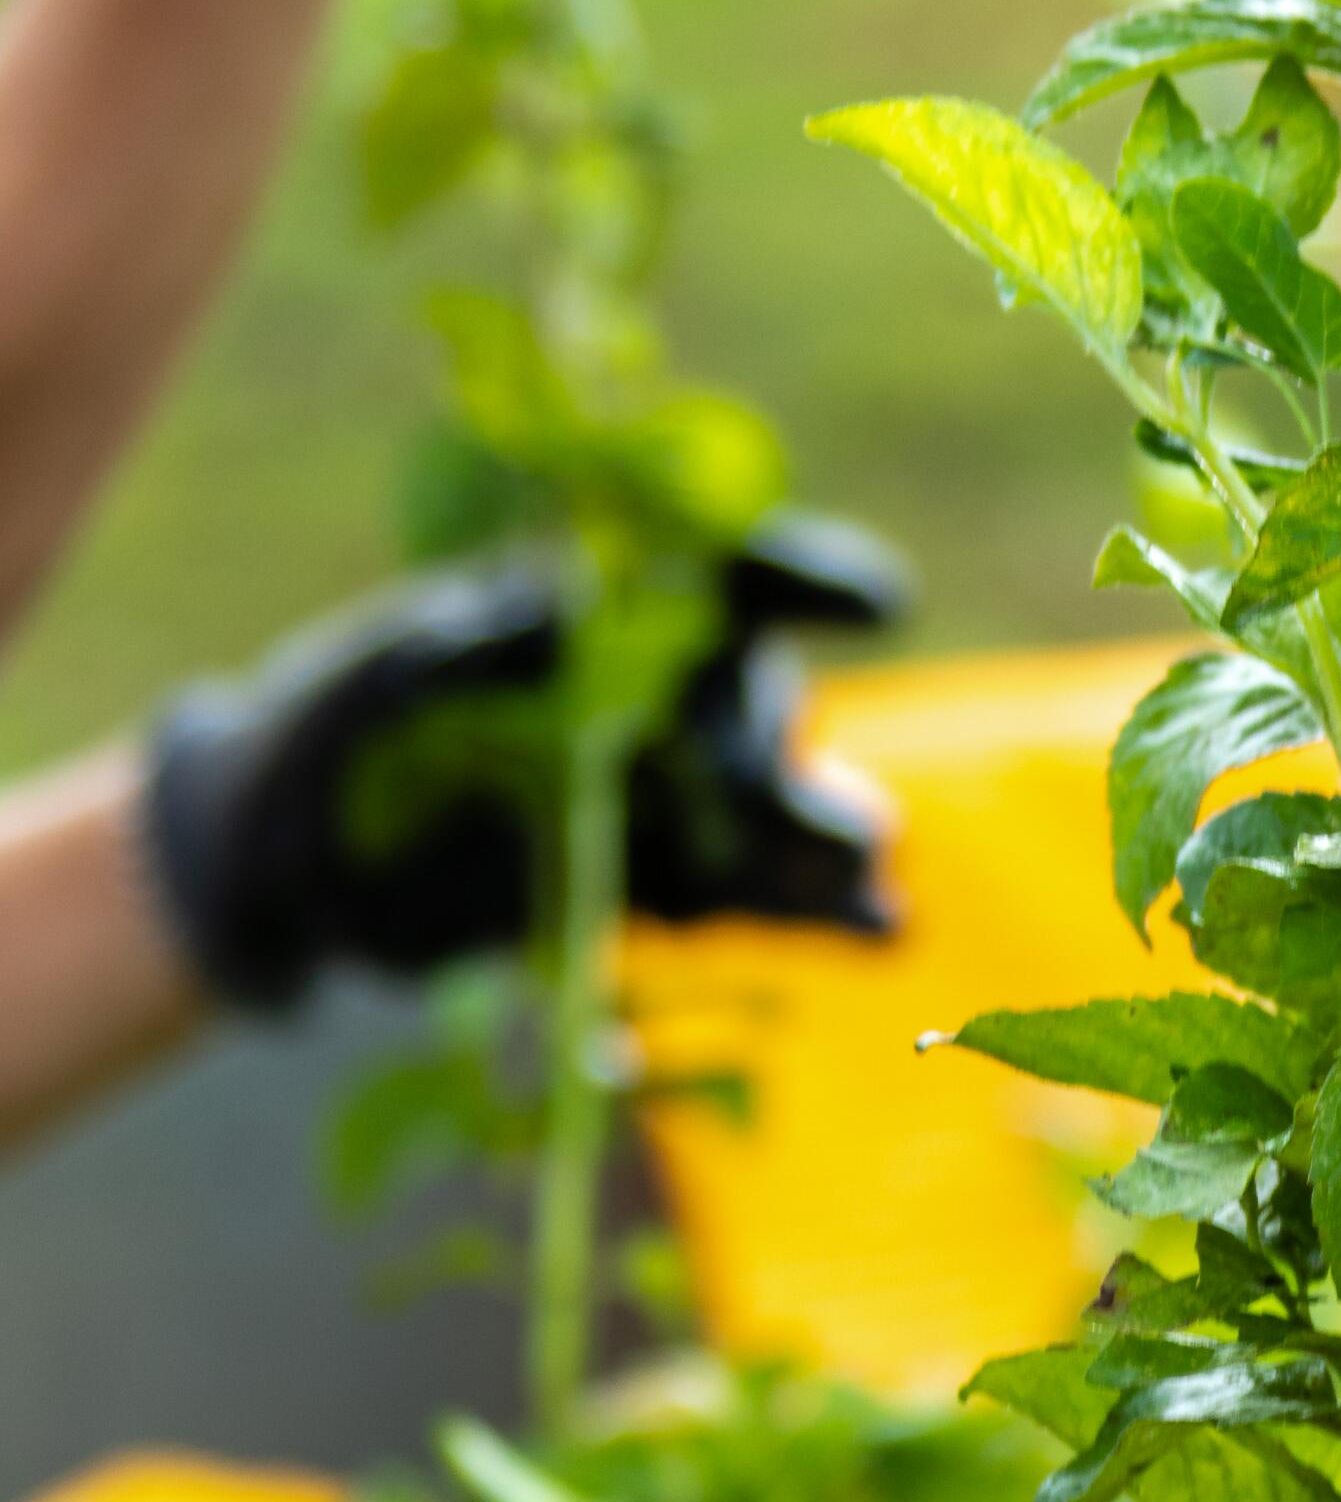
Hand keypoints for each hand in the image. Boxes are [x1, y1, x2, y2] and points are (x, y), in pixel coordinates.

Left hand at [140, 511, 910, 1011]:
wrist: (293, 874)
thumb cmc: (322, 741)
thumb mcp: (371, 677)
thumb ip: (458, 648)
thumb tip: (545, 626)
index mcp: (595, 612)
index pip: (720, 571)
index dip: (809, 577)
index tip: (879, 606)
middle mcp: (653, 695)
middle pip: (760, 701)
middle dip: (767, 745)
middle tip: (738, 793)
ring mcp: (669, 798)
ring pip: (783, 806)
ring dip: (830, 835)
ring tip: (863, 875)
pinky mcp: (667, 891)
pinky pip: (765, 898)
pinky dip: (829, 914)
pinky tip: (884, 930)